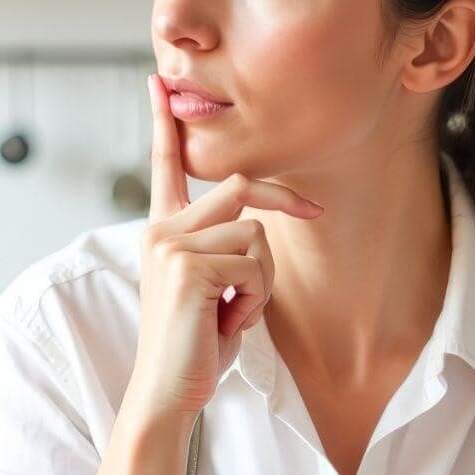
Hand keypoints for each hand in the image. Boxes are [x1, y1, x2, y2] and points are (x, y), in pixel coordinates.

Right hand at [124, 75, 322, 421]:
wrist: (169, 392)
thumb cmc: (196, 344)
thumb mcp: (212, 286)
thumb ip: (223, 248)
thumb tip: (257, 226)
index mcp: (163, 229)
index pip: (165, 165)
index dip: (165, 122)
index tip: (159, 82)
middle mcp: (160, 229)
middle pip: (242, 185)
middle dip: (287, 199)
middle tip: (316, 211)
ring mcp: (171, 244)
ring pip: (256, 232)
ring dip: (264, 278)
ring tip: (235, 311)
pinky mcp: (190, 267)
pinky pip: (254, 266)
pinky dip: (255, 299)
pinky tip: (228, 322)